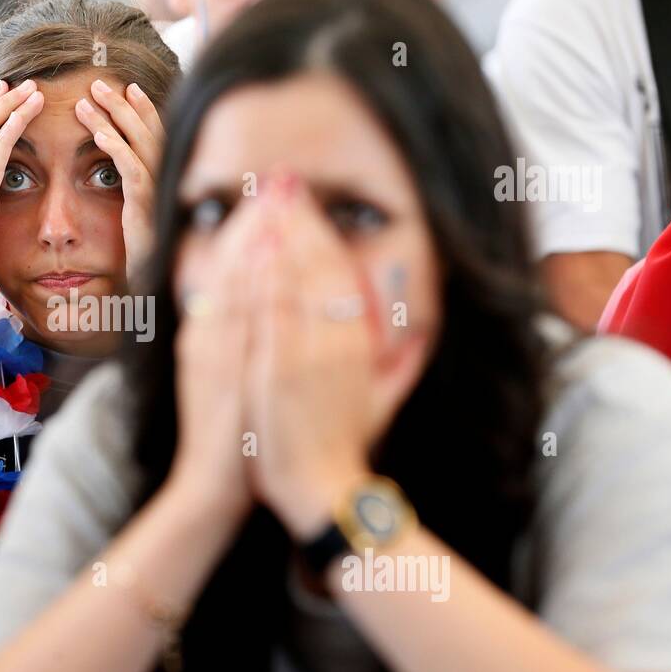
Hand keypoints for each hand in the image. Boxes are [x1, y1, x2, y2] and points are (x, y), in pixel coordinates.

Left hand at [74, 80, 163, 286]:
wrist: (151, 288)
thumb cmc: (144, 255)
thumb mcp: (140, 218)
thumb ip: (136, 193)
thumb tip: (123, 174)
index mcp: (163, 180)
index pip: (155, 135)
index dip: (142, 110)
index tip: (127, 88)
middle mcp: (164, 181)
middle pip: (147, 131)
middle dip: (123, 104)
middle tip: (98, 82)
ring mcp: (157, 193)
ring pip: (137, 144)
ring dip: (112, 118)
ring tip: (88, 99)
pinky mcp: (145, 207)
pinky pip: (130, 171)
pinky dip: (114, 149)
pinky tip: (96, 134)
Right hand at [163, 192, 272, 527]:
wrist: (209, 485)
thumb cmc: (230, 437)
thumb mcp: (227, 380)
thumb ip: (239, 342)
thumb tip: (261, 309)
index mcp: (206, 336)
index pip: (226, 271)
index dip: (247, 230)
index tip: (270, 197)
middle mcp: (206, 337)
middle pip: (227, 267)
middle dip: (252, 221)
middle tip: (275, 180)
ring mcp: (212, 353)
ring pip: (231, 285)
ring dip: (252, 242)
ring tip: (273, 203)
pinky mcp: (222, 372)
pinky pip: (237, 319)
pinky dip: (250, 286)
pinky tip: (266, 258)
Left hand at [245, 176, 375, 539]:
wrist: (324, 491)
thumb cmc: (347, 446)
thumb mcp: (385, 399)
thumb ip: (403, 361)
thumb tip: (421, 333)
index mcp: (359, 342)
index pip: (339, 272)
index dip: (320, 232)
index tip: (304, 202)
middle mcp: (335, 340)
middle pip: (315, 264)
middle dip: (297, 218)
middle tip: (281, 179)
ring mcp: (305, 353)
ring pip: (290, 280)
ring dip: (276, 234)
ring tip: (262, 197)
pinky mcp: (278, 371)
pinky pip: (268, 313)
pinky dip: (260, 278)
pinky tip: (249, 249)